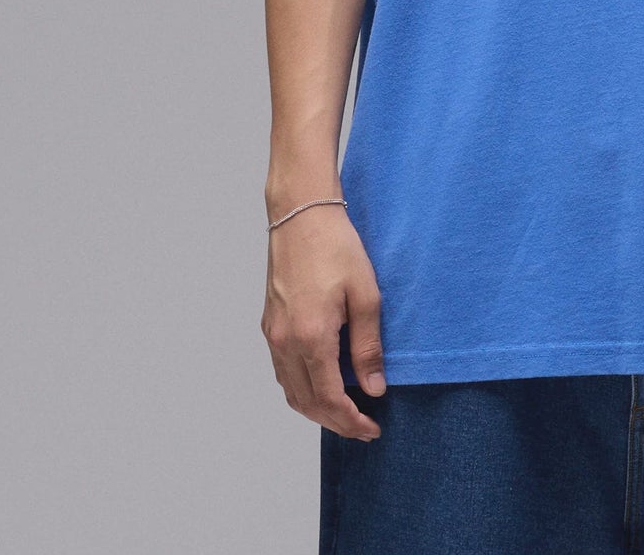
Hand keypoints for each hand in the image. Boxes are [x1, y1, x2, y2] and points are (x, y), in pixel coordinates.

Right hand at [261, 205, 386, 439]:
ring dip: (316, 409)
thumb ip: (368, 346)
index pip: (329, 399)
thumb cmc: (336, 248)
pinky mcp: (269, 324)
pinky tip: (321, 384)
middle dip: (335, 422)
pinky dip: (301, 388)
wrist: (301, 215)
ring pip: (290, 391)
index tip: (372, 428)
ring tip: (346, 411)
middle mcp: (285, 342)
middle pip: (306, 403)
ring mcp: (273, 335)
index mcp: (311, 337)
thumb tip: (374, 388)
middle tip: (363, 428)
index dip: (351, 421)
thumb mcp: (366, 295)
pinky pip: (282, 371)